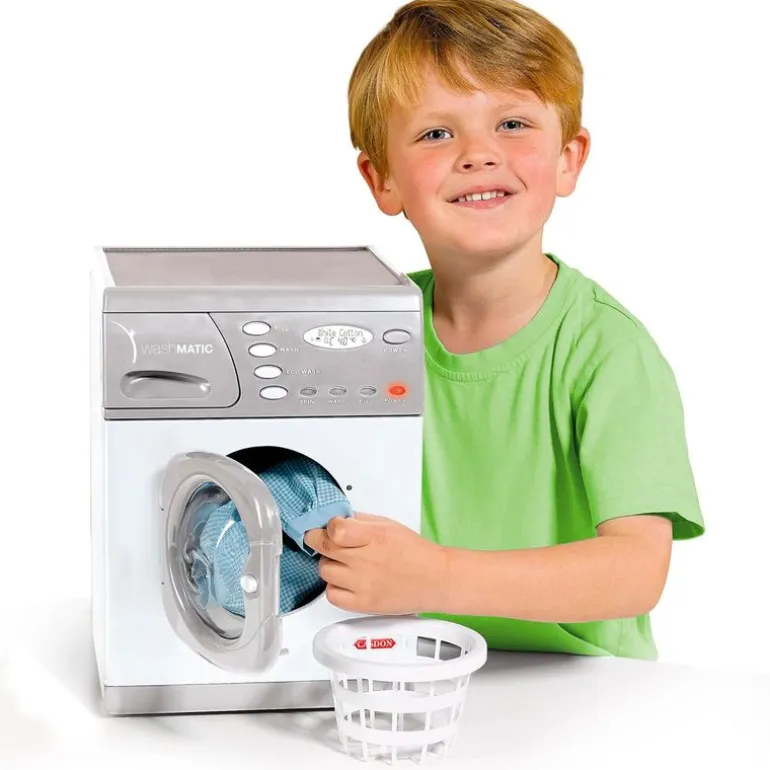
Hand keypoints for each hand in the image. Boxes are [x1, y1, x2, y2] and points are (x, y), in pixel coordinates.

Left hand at [303, 512, 447, 614]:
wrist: (435, 579)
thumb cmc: (414, 551)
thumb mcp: (388, 525)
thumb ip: (360, 521)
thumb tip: (336, 520)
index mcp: (375, 537)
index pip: (334, 529)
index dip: (328, 526)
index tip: (330, 527)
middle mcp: (367, 561)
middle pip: (324, 548)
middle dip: (320, 541)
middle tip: (325, 540)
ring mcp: (363, 584)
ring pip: (325, 571)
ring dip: (330, 564)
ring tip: (345, 563)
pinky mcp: (363, 604)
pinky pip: (331, 595)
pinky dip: (335, 587)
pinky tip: (346, 581)